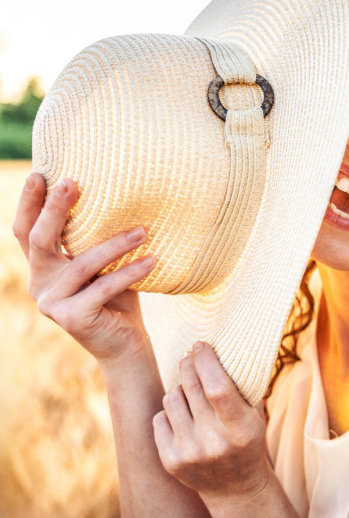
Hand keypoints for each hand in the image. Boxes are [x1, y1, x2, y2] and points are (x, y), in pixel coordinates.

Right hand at [12, 173, 156, 363]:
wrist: (126, 343)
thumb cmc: (118, 297)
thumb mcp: (102, 264)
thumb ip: (93, 240)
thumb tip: (113, 194)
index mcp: (43, 267)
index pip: (27, 231)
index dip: (30, 203)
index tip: (40, 173)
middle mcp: (40, 283)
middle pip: (40, 240)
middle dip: (55, 209)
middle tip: (73, 181)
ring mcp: (51, 303)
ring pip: (81, 263)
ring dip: (115, 244)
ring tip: (144, 230)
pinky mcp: (71, 318)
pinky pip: (103, 287)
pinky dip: (130, 271)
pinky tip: (152, 260)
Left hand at [153, 342, 272, 506]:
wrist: (235, 487)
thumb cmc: (246, 439)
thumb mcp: (254, 415)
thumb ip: (242, 386)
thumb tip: (226, 344)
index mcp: (241, 429)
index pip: (217, 387)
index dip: (206, 361)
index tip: (201, 344)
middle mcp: (213, 443)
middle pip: (192, 387)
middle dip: (189, 363)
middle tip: (192, 354)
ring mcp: (189, 453)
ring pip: (171, 398)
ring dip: (180, 388)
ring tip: (191, 393)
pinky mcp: (170, 461)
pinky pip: (160, 418)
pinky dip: (170, 412)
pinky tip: (184, 417)